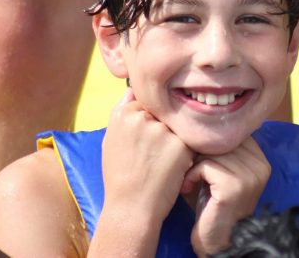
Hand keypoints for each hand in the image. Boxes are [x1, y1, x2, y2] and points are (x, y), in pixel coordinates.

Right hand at [100, 89, 194, 224]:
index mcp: (123, 114)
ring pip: (176, 126)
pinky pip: (188, 141)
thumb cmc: (119, 177)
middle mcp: (142, 118)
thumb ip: (122, 112)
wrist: (131, 208)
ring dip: (174, 140)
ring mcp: (162, 130)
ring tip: (161, 163)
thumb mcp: (111, 140)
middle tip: (153, 156)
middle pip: (163, 113)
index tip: (144, 143)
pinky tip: (171, 169)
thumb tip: (132, 89)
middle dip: (162, 130)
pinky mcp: (181, 145)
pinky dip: (184, 153)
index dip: (148, 123)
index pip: (146, 103)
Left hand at [182, 137, 270, 256]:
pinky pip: (205, 164)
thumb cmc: (210, 203)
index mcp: (261, 158)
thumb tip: (201, 115)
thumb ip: (219, 146)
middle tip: (193, 173)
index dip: (209, 143)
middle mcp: (261, 165)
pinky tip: (191, 188)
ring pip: (210, 150)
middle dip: (200, 154)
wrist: (216, 240)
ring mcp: (250, 176)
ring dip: (194, 165)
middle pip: (220, 139)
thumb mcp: (220, 169)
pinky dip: (192, 175)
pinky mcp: (235, 185)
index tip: (202, 163)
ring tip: (192, 182)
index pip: (230, 131)